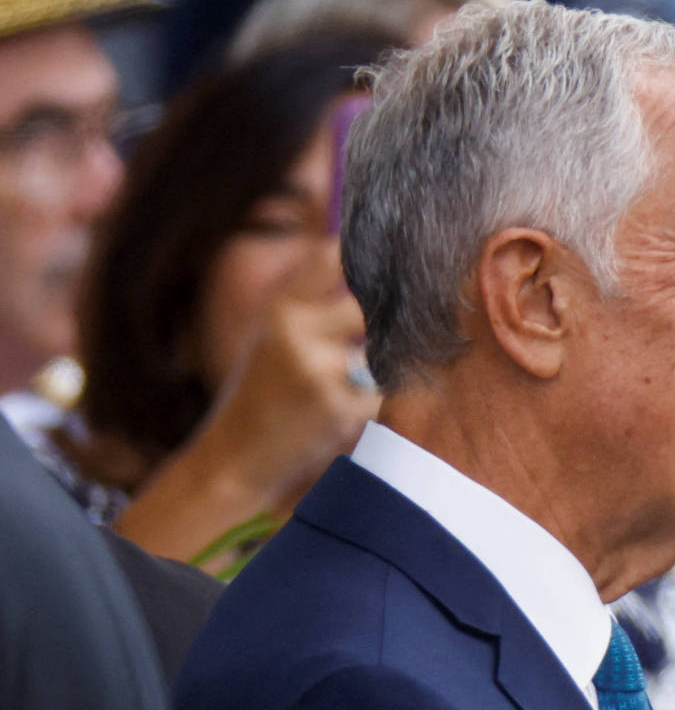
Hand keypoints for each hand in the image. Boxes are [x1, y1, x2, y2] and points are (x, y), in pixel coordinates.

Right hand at [190, 238, 376, 511]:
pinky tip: (350, 410)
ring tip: (358, 378)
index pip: (330, 257)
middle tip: (401, 327)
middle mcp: (296, 330)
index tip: (393, 260)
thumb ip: (311, 299)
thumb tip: (366, 262)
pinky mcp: (340, 407)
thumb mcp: (273, 334)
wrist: (238, 454)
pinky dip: (376, 401)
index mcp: (279, 307)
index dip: (366, 255)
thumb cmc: (265, 390)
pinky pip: (383, 392)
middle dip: (387, 318)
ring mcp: (318, 369)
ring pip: (383, 350)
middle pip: (369, 305)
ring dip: (383, 364)